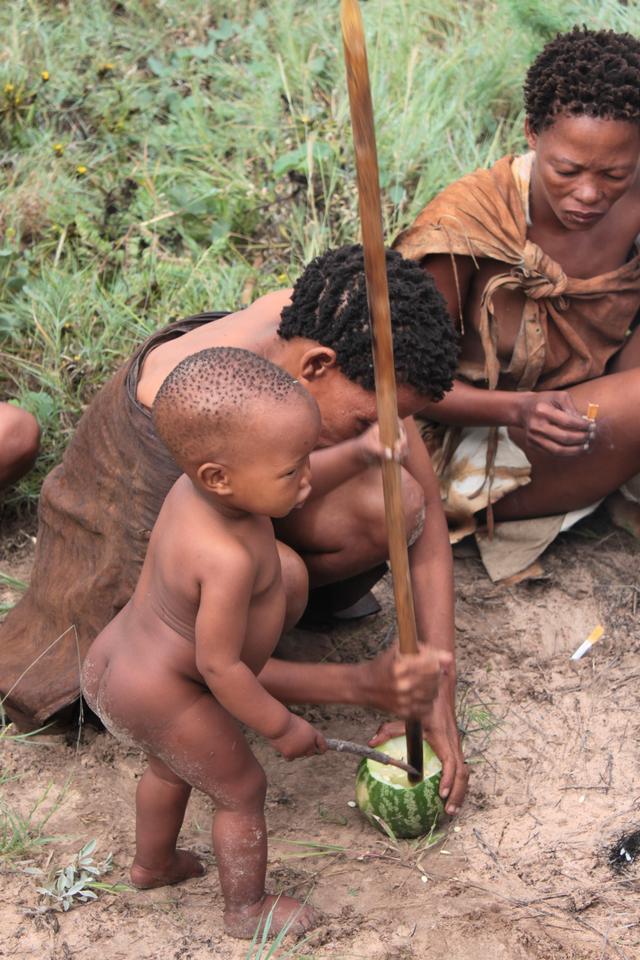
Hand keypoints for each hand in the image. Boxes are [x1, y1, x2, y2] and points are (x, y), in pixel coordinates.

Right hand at [269, 713, 326, 760]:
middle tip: (300, 745)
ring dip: (295, 750)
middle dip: (307, 750)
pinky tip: (283, 747)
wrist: (278, 723)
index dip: (323, 747)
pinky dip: (287, 754)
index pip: (322, 743)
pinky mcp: (290, 755)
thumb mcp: (300, 725)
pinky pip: (290, 758)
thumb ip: (305, 735)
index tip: (322, 750)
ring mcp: (300, 750)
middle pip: (311, 752)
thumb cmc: (287, 721)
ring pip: (299, 754)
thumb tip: (306, 744)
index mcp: (313, 733)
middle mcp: (309, 743)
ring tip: (287, 739)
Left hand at [356, 421, 408, 465]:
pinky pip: (403, 454)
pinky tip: (397, 461)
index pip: (397, 422)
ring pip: (405, 445)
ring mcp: (395, 442)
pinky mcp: (395, 452)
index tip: (399, 436)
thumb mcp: (368, 447)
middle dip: (402, 444)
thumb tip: (390, 454)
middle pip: (403, 435)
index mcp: (385, 427)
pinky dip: (402, 457)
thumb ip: (378, 449)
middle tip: (396, 452)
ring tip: (396, 458)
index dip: (401, 428)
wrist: (361, 457)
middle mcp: (391, 433)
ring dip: (403, 452)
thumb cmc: (363, 447)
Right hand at [363, 644, 451, 717]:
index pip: (432, 665)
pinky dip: (427, 700)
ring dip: (433, 686)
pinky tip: (420, 694)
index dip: (438, 661)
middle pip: (434, 679)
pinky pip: (427, 707)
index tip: (437, 659)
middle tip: (431, 669)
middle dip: (436, 672)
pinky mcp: (404, 712)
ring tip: (425, 681)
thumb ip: (424, 649)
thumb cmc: (383, 665)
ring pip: (433, 694)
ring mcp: (403, 701)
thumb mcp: (399, 649)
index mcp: (401, 667)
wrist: (364, 686)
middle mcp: (403, 685)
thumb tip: (448, 657)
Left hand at [368, 676, 468, 816]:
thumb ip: (389, 729)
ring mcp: (456, 743)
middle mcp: (453, 742)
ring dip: (460, 791)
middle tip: (448, 811)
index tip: (442, 793)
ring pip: (464, 771)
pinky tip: (448, 793)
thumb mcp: (406, 716)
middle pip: (463, 773)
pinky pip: (459, 766)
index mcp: (443, 737)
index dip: (449, 780)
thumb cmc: (422, 700)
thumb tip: (371, 743)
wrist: (440, 685)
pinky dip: (457, 781)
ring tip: (451, 809)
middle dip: (458, 794)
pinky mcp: (454, 743)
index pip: (451, 763)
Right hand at [517, 390, 593, 456]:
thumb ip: (571, 408)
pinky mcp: (532, 445)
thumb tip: (584, 423)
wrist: (522, 409)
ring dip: (575, 450)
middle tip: (591, 437)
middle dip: (582, 439)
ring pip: (558, 450)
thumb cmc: (544, 401)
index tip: (593, 426)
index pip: (567, 422)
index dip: (583, 426)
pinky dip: (566, 453)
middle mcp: (536, 426)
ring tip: (586, 447)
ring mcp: (533, 437)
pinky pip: (552, 453)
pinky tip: (575, 449)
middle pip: (564, 438)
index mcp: (542, 410)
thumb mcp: (558, 396)